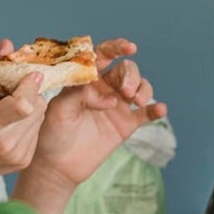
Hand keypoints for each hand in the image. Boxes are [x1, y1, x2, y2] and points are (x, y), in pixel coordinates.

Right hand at [0, 41, 47, 187]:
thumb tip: (8, 45)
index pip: (24, 103)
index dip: (29, 84)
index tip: (27, 73)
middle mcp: (6, 143)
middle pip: (37, 106)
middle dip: (29, 92)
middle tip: (9, 90)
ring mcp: (17, 155)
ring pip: (40, 117)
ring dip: (30, 106)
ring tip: (6, 107)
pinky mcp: (23, 161)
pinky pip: (36, 130)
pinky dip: (28, 121)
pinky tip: (8, 122)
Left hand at [24, 38, 170, 191]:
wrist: (58, 166)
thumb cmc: (52, 133)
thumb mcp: (59, 109)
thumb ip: (79, 94)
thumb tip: (107, 96)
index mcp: (85, 80)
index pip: (102, 57)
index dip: (116, 47)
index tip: (129, 47)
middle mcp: (103, 89)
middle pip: (125, 70)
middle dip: (130, 76)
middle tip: (126, 92)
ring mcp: (117, 106)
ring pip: (139, 87)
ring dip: (143, 89)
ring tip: (138, 101)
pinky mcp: (126, 125)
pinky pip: (145, 114)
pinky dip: (156, 109)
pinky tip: (161, 109)